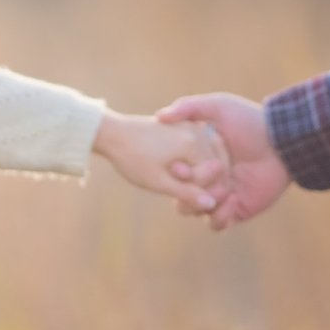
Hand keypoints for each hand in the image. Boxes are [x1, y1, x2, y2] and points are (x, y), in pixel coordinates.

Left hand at [93, 111, 222, 213]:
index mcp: (193, 145)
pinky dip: (199, 159)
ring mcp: (193, 125)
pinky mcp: (186, 124)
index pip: (215, 175)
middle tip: (183, 193)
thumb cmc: (132, 160)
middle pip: (216, 164)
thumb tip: (211, 204)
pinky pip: (203, 146)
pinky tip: (182, 169)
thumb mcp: (158, 182)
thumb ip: (187, 193)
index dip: (203, 192)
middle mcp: (197, 132)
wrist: (113, 134)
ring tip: (180, 181)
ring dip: (204, 170)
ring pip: (211, 155)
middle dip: (206, 182)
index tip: (183, 200)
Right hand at [156, 93, 288, 230]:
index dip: (172, 173)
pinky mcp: (237, 210)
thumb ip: (187, 107)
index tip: (179, 167)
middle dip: (185, 193)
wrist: (282, 142)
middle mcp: (207, 178)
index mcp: (198, 157)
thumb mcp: (218, 106)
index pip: (174, 172)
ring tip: (224, 190)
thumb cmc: (250, 121)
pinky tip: (232, 199)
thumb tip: (159, 117)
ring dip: (203, 204)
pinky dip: (219, 217)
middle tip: (204, 180)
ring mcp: (221, 195)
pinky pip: (217, 223)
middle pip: (180, 196)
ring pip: (195, 211)